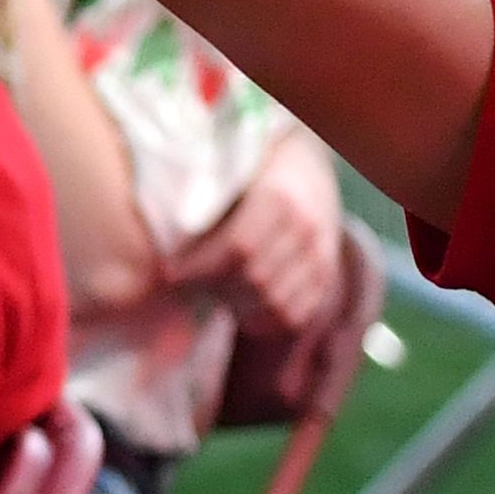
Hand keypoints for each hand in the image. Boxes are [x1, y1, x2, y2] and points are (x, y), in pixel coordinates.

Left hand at [172, 138, 349, 331]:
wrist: (305, 174)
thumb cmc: (250, 177)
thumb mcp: (229, 178)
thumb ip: (204, 205)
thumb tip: (170, 243)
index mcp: (279, 197)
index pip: (237, 246)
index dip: (199, 267)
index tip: (169, 273)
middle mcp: (306, 229)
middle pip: (254, 278)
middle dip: (213, 287)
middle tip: (187, 283)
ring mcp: (321, 257)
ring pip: (273, 303)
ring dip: (235, 304)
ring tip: (212, 289)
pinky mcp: (325, 281)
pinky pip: (290, 317)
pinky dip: (260, 318)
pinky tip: (238, 302)